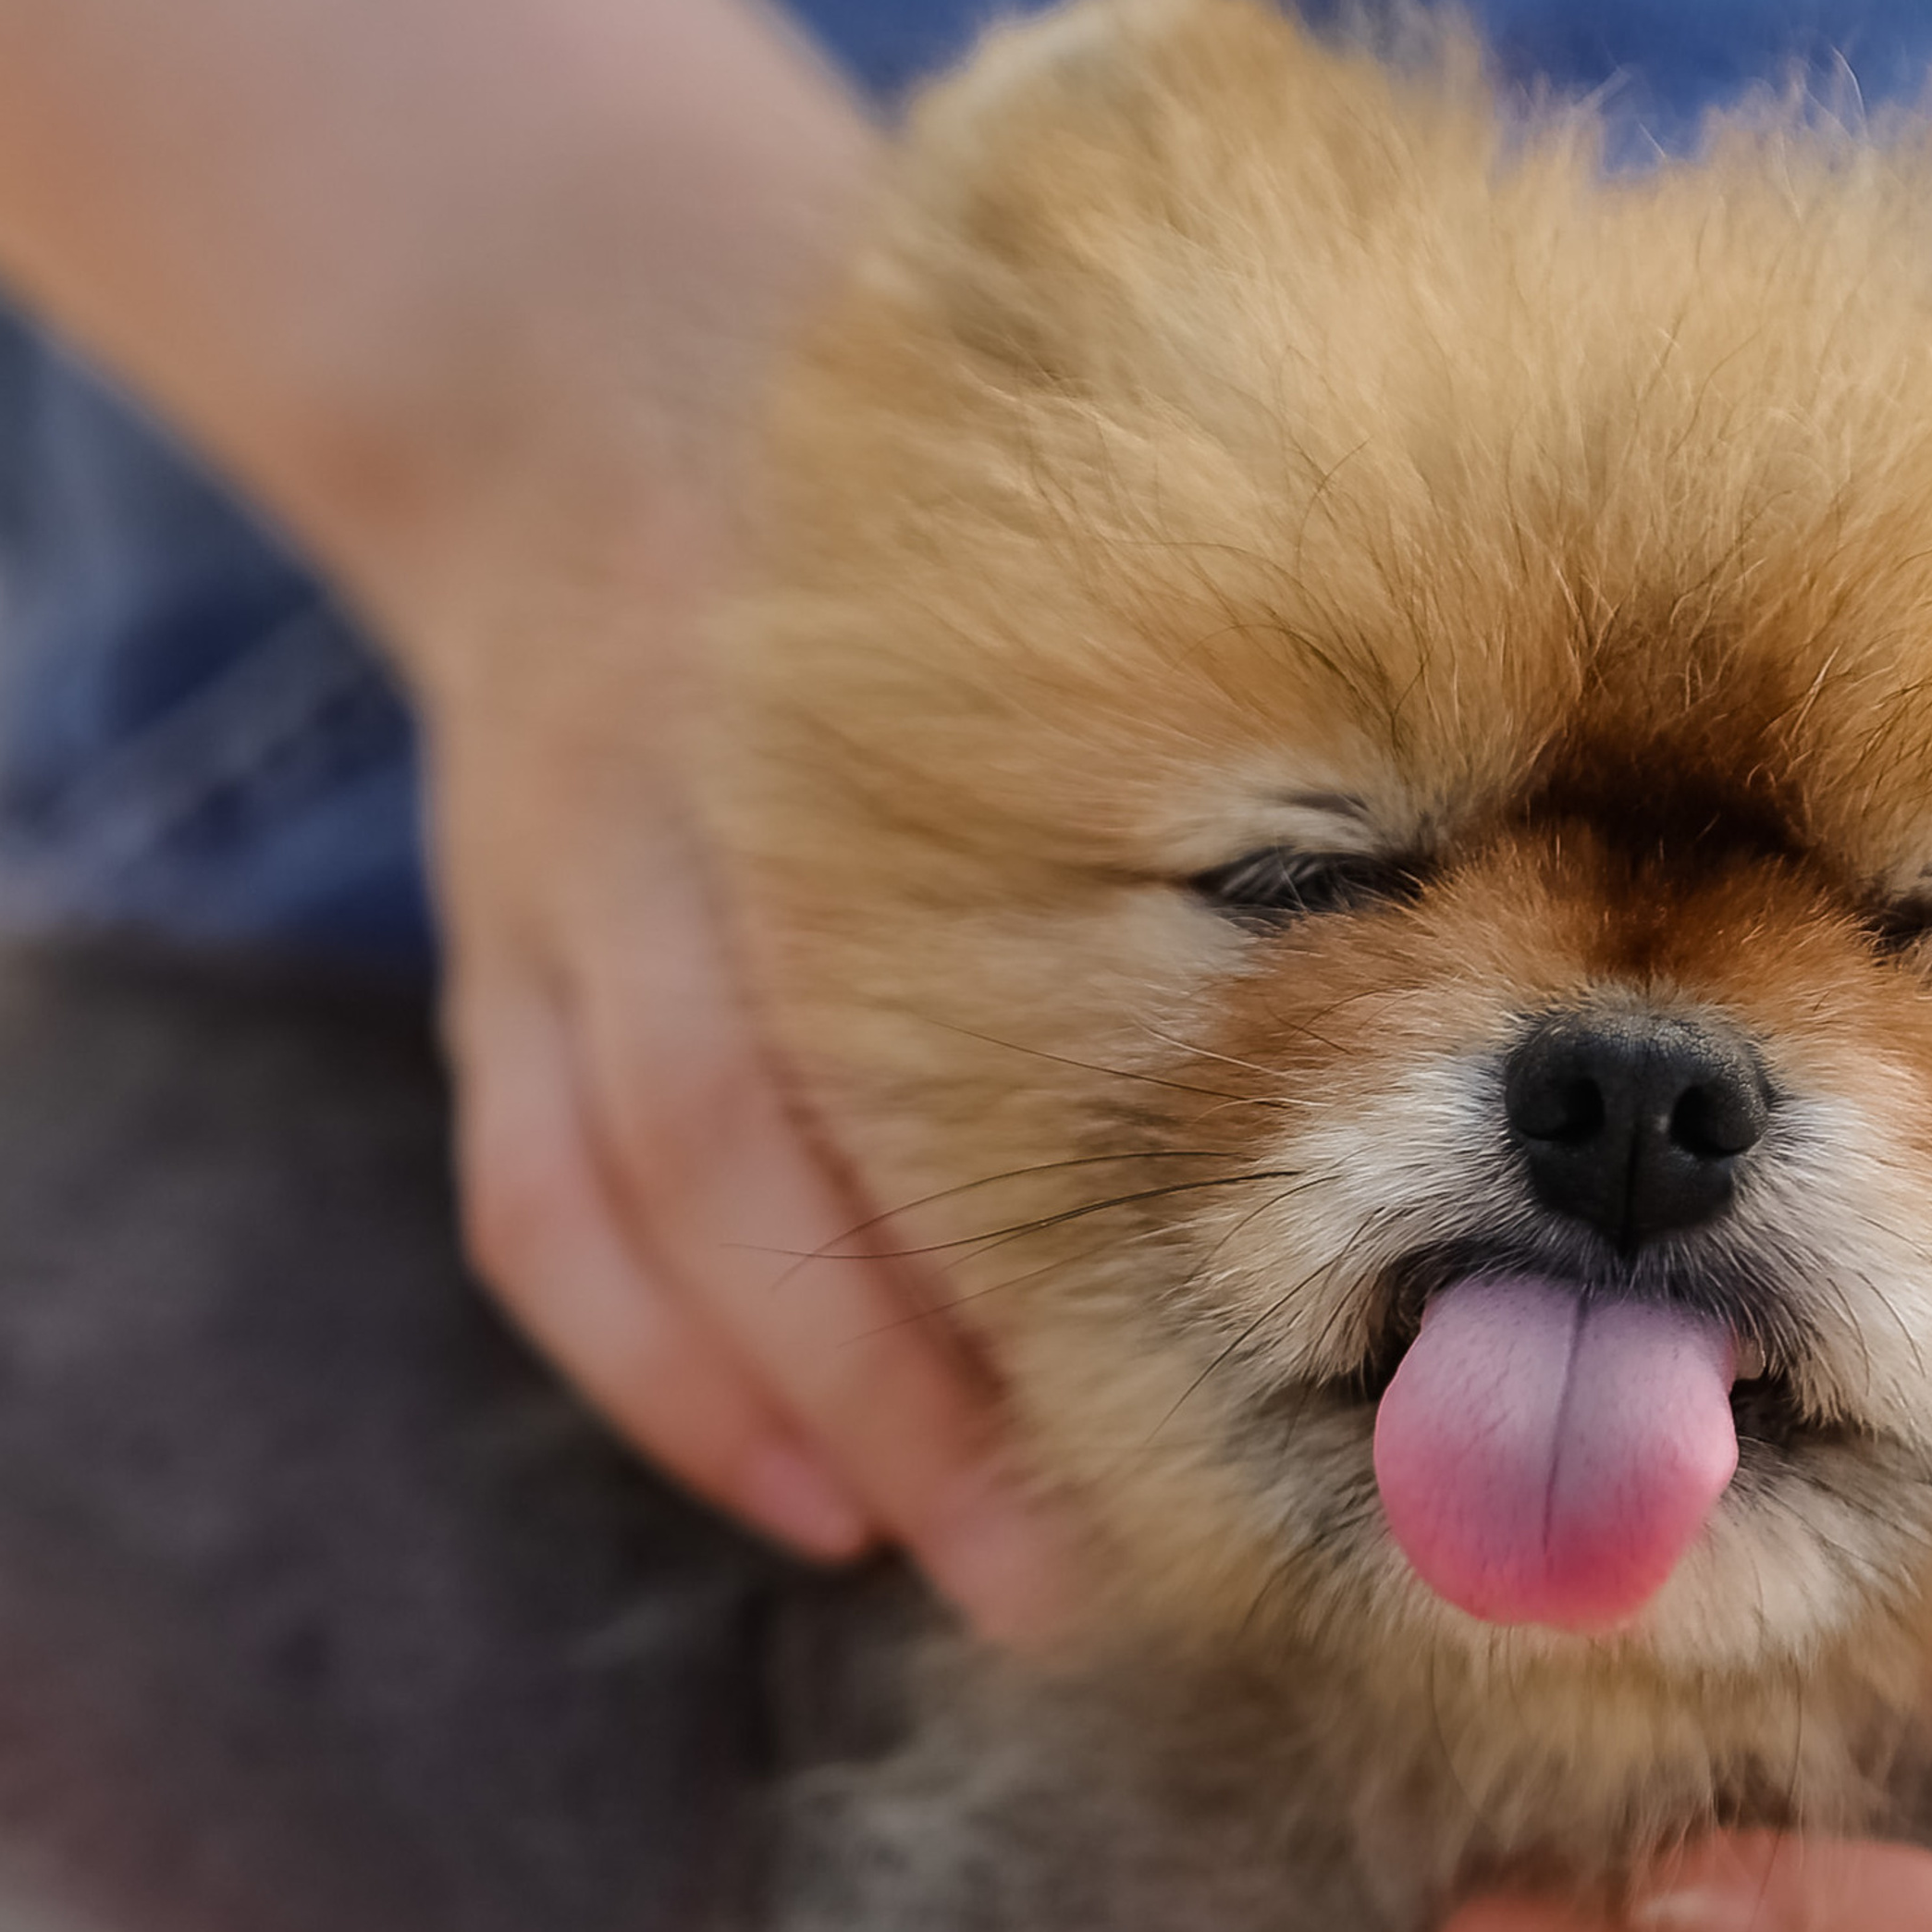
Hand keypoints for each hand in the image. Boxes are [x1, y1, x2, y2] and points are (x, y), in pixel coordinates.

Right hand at [0, 0, 1073, 1637]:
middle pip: (753, 1157)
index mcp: (822, 720)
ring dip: (789, 1420)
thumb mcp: (1045, 560)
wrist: (575, 351)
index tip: (1212, 1405)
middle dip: (915, 1394)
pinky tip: (800, 1493)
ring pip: (626, 1212)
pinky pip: (538, 1203)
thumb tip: (1438, 1016)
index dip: (1014, 1250)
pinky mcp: (493, 962)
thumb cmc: (902, 493)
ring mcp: (544, 893)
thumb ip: (1203, 754)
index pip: (897, 1035)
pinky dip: (658, 1374)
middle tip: (1085, 1580)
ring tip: (967, 1571)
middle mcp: (663, 815)